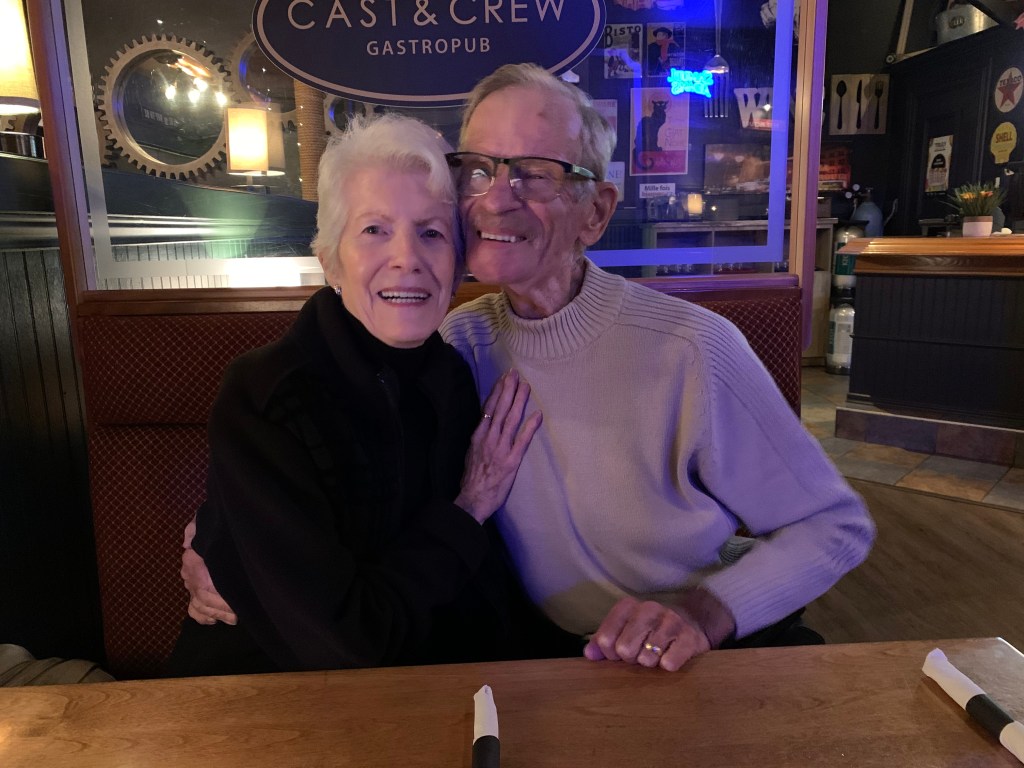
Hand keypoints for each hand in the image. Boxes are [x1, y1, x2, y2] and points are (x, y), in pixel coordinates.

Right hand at [181, 518, 237, 625]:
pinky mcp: (197, 589)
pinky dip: (202, 617)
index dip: (218, 600)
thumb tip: (187, 543)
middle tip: (237, 614)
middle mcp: (189, 573)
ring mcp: (192, 582)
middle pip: (202, 598)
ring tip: (233, 619)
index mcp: (192, 560)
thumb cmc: (218, 522)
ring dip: (215, 614)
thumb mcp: (207, 521)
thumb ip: (195, 529)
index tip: (234, 606)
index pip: (203, 587)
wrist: (220, 521)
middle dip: (220, 609)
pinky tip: (214, 621)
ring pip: (198, 605)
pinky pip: (193, 608)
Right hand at [455, 369, 541, 523]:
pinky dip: (530, 426)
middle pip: (499, 409)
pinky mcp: (512, 460)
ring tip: (526, 386)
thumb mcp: (471, 452)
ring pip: (510, 419)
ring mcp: (501, 448)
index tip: (503, 378)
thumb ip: (480, 437)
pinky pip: (522, 440)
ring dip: (519, 401)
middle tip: (515, 373)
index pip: (488, 408)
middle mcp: (489, 438)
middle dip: (508, 389)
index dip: (497, 392)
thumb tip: (487, 423)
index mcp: (478, 435)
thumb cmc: (472, 478)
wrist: (473, 498)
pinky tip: (538, 414)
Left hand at [584, 590, 734, 671]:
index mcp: (627, 606)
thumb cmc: (649, 631)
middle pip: (624, 649)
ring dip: (650, 663)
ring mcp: (670, 621)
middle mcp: (648, 609)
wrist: (691, 623)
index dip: (610, 654)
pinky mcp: (689, 637)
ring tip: (655, 655)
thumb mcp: (624, 630)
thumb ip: (603, 641)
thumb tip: (590, 654)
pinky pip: (669, 663)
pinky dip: (667, 665)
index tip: (618, 654)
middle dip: (630, 659)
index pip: (606, 639)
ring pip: (646, 658)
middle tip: (639, 655)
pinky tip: (669, 658)